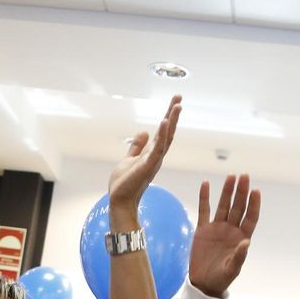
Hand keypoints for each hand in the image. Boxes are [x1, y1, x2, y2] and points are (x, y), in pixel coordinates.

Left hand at [107, 95, 181, 220]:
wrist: (120, 200)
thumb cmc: (124, 184)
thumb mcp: (129, 159)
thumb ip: (137, 147)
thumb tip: (144, 132)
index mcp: (151, 153)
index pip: (162, 132)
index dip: (168, 117)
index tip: (175, 102)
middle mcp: (156, 156)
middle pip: (168, 132)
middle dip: (173, 115)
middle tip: (179, 98)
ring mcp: (153, 161)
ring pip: (166, 138)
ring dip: (171, 122)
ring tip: (176, 106)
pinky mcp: (147, 166)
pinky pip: (157, 149)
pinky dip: (162, 136)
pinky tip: (165, 123)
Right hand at [189, 175, 260, 298]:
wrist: (202, 283)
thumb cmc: (221, 278)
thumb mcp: (231, 270)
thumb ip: (239, 257)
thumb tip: (246, 243)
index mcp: (241, 238)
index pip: (250, 217)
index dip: (254, 204)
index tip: (255, 191)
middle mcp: (231, 229)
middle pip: (238, 207)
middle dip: (241, 192)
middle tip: (244, 176)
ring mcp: (217, 228)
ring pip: (223, 205)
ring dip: (227, 191)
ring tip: (231, 176)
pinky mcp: (203, 229)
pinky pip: (204, 210)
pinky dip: (204, 197)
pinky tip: (206, 184)